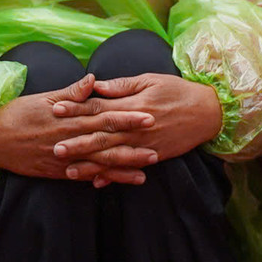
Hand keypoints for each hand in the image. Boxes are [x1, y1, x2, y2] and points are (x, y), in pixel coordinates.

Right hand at [0, 74, 156, 185]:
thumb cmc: (19, 113)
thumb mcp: (46, 97)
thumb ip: (73, 92)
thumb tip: (94, 79)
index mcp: (71, 117)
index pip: (106, 116)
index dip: (129, 117)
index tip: (150, 115)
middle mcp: (71, 138)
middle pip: (107, 142)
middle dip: (133, 145)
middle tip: (157, 147)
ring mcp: (64, 157)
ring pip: (98, 163)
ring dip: (122, 167)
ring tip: (145, 170)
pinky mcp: (56, 171)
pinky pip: (82, 177)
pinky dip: (99, 179)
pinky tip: (115, 182)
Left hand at [50, 73, 222, 181]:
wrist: (207, 112)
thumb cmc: (178, 91)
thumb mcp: (152, 80)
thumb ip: (123, 85)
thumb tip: (98, 86)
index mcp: (133, 105)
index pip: (99, 106)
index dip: (77, 108)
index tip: (56, 108)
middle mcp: (136, 127)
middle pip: (101, 135)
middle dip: (77, 141)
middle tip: (54, 147)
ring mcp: (144, 144)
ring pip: (112, 155)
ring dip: (90, 163)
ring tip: (69, 169)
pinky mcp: (153, 156)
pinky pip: (129, 167)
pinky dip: (113, 175)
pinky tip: (97, 182)